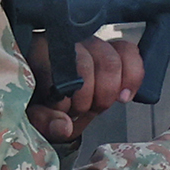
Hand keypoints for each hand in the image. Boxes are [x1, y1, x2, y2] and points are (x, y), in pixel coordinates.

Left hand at [29, 35, 143, 142]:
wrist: (59, 98)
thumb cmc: (45, 101)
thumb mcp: (36, 114)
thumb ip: (45, 120)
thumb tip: (63, 126)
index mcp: (43, 52)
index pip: (58, 68)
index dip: (63, 98)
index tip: (61, 111)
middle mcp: (69, 42)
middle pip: (86, 66)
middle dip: (85, 99)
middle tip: (79, 112)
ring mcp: (93, 43)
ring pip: (111, 62)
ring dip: (107, 93)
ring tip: (97, 106)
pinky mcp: (114, 48)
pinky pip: (130, 53)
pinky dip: (132, 78)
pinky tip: (124, 95)